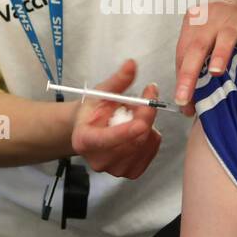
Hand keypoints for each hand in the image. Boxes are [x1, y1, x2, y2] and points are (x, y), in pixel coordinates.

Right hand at [70, 59, 162, 178]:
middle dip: (145, 115)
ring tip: (135, 115)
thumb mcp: (101, 92)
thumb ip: (117, 81)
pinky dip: (151, 138)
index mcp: (85, 140)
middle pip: (132, 140)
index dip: (126, 130)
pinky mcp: (129, 172)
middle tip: (149, 94)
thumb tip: (132, 64)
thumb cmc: (93, 111)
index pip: (107, 139)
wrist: (90, 130)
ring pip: (144, 145)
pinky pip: (150, 153)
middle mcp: (98, 160)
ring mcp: (114, 170)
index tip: (143, 119)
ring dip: (148, 125)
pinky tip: (141, 130)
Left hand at [173, 0, 236, 116]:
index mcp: (195, 22)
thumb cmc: (224, 26)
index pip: (183, 52)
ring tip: (217, 72)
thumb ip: (196, 66)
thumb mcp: (206, 38)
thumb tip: (188, 106)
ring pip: (227, 36)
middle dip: (189, 72)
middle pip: (198, 46)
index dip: (181, 78)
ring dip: (221, 54)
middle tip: (184, 96)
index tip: (182, 101)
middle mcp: (213, 17)